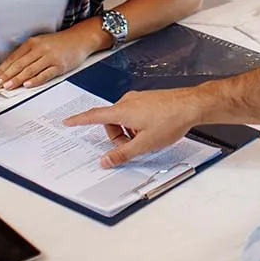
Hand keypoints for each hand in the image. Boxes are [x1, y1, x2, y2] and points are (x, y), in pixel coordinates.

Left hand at [0, 24, 103, 90]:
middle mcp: (40, 49)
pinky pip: (45, 74)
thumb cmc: (60, 42)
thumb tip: (11, 68)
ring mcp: (50, 57)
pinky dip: (35, 80)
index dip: (2, 69)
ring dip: (17, 79)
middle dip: (6, 76)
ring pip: (30, 70)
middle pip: (19, 64)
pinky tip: (27, 85)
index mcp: (33, 43)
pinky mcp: (60, 65)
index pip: (13, 58)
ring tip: (8, 87)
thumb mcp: (41, 42)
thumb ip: (27, 53)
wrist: (80, 38)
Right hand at [62, 89, 200, 167]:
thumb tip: (105, 161)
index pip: (94, 116)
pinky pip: (134, 114)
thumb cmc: (170, 120)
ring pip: (123, 119)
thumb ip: (122, 154)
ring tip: (145, 140)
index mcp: (122, 111)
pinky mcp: (148, 100)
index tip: (68, 121)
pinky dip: (137, 125)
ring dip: (128, 132)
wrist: (192, 105)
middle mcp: (127, 101)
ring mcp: (138, 99)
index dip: (79, 120)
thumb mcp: (144, 144)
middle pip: (110, 122)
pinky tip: (152, 131)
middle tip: (131, 148)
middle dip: (116, 137)